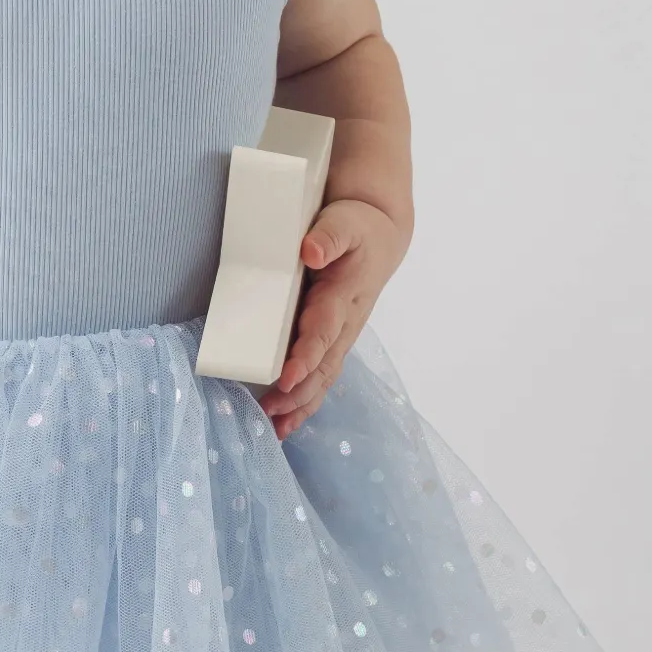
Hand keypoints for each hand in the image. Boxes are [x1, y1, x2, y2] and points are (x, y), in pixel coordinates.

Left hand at [259, 198, 405, 443]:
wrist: (380, 235)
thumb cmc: (357, 227)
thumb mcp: (343, 222)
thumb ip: (328, 237)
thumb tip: (310, 252)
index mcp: (343, 295)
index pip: (323, 331)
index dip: (306, 356)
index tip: (286, 378)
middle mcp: (345, 322)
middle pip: (324, 365)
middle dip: (299, 393)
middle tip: (271, 412)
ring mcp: (342, 334)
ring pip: (324, 377)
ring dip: (302, 405)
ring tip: (276, 429)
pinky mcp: (335, 339)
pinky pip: (322, 374)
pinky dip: (305, 400)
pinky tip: (285, 422)